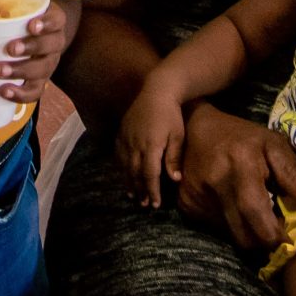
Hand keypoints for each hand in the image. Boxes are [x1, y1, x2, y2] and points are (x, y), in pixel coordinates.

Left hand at [0, 0, 73, 101]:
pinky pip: (35, 91)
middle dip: (29, 48)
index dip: (46, 23)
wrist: (39, 33)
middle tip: (9, 48)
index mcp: (53, 21)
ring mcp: (48, 63)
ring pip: (41, 70)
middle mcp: (54, 42)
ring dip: (21, 71)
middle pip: (49, 46)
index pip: (56, 20)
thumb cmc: (22, 16)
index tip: (31, 24)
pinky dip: (20, 94)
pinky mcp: (40, 81)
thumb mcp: (17, 3)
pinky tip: (4, 91)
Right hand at [116, 84, 189, 207]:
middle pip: (135, 174)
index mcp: (150, 146)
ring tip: (133, 195)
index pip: (149, 175)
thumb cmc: (172, 114)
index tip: (155, 204)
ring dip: (129, 182)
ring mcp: (125, 138)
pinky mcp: (121, 132)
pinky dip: (121, 167)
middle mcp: (135, 145)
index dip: (152, 191)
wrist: (157, 91)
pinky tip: (124, 174)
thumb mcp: (177, 136)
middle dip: (140, 190)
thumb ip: (173, 158)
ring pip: (125, 166)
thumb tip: (174, 180)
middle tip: (143, 204)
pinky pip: (118, 154)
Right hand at [174, 107, 295, 249]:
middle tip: (278, 232)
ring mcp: (197, 196)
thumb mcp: (272, 144)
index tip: (291, 240)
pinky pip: (216, 228)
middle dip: (265, 241)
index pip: (256, 213)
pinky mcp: (186, 205)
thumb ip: (295, 175)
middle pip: (244, 234)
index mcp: (241, 164)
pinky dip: (232, 224)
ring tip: (259, 217)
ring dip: (249, 233)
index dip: (275, 234)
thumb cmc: (241, 136)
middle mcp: (215, 183)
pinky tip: (236, 207)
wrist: (195, 127)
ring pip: (231, 235)